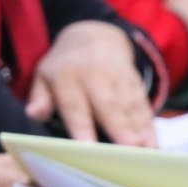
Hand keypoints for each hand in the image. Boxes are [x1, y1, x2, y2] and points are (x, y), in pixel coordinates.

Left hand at [25, 20, 155, 146]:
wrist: (94, 35)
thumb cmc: (64, 67)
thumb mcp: (44, 76)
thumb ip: (39, 97)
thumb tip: (33, 112)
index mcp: (67, 77)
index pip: (74, 104)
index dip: (81, 126)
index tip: (88, 147)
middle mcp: (95, 76)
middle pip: (108, 105)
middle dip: (120, 128)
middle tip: (129, 150)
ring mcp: (118, 77)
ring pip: (129, 105)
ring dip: (139, 128)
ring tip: (146, 151)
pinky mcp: (135, 81)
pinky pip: (143, 103)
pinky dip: (149, 124)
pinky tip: (154, 143)